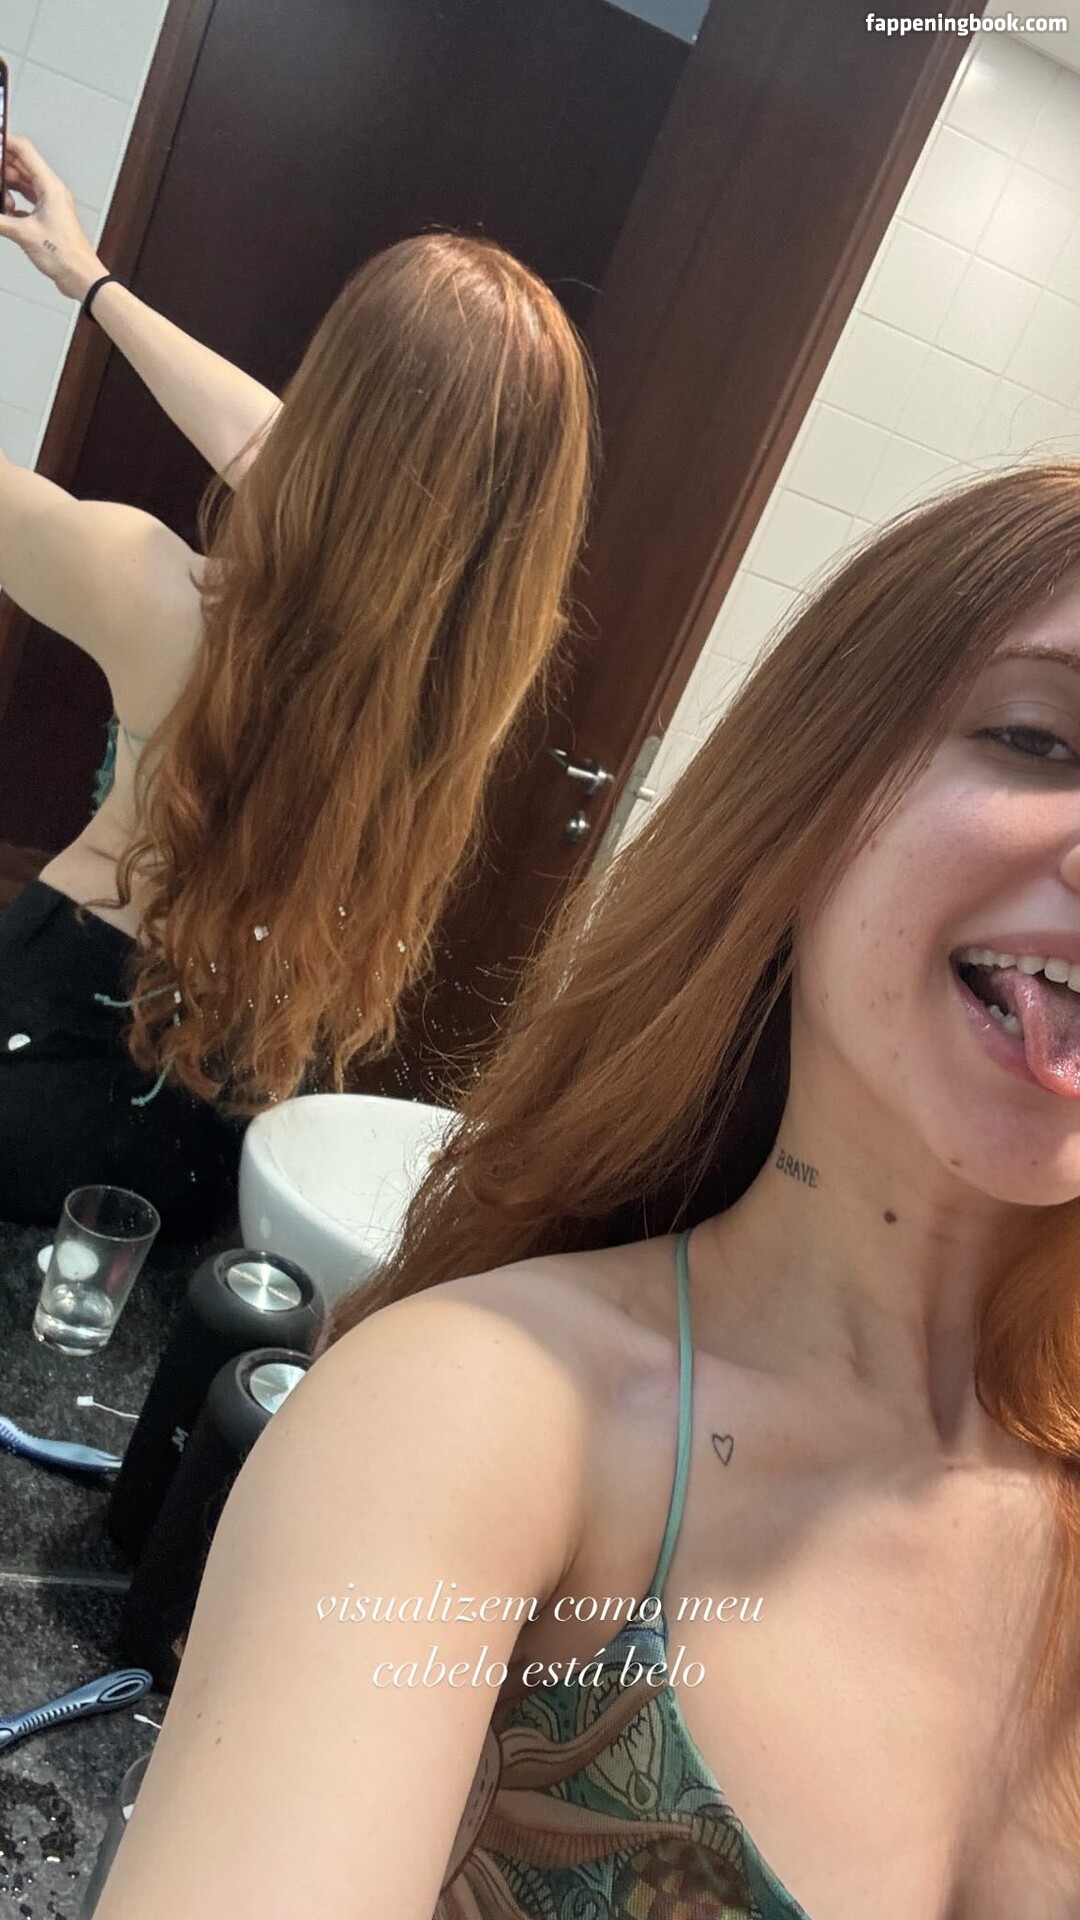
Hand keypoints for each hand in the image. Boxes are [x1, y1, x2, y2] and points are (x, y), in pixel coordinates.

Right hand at [0, 134, 104, 299]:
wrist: (82, 277)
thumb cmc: (66, 256)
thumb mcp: (24, 234)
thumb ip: (0, 221)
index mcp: (50, 187)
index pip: (24, 151)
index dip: (5, 143)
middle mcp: (52, 191)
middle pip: (22, 166)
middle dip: (3, 168)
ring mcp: (51, 204)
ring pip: (23, 184)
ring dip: (7, 188)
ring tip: (0, 199)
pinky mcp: (48, 217)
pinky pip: (27, 201)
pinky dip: (14, 204)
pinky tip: (5, 213)